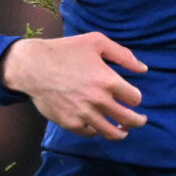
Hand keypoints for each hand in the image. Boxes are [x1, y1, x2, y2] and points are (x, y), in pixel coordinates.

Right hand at [1, 32, 147, 139]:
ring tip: (123, 130)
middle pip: (128, 120)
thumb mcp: (96, 42)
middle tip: (141, 120)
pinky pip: (90, 133)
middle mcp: (98, 100)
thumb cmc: (65, 51)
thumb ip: (123, 55)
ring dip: (122, 132)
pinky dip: (98, 131)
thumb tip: (143, 69)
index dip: (135, 98)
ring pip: (111, 133)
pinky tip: (99, 127)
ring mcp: (84, 114)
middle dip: (138, 121)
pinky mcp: (70, 123)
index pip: (134, 99)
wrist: (33, 66)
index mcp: (108, 81)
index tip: (132, 97)